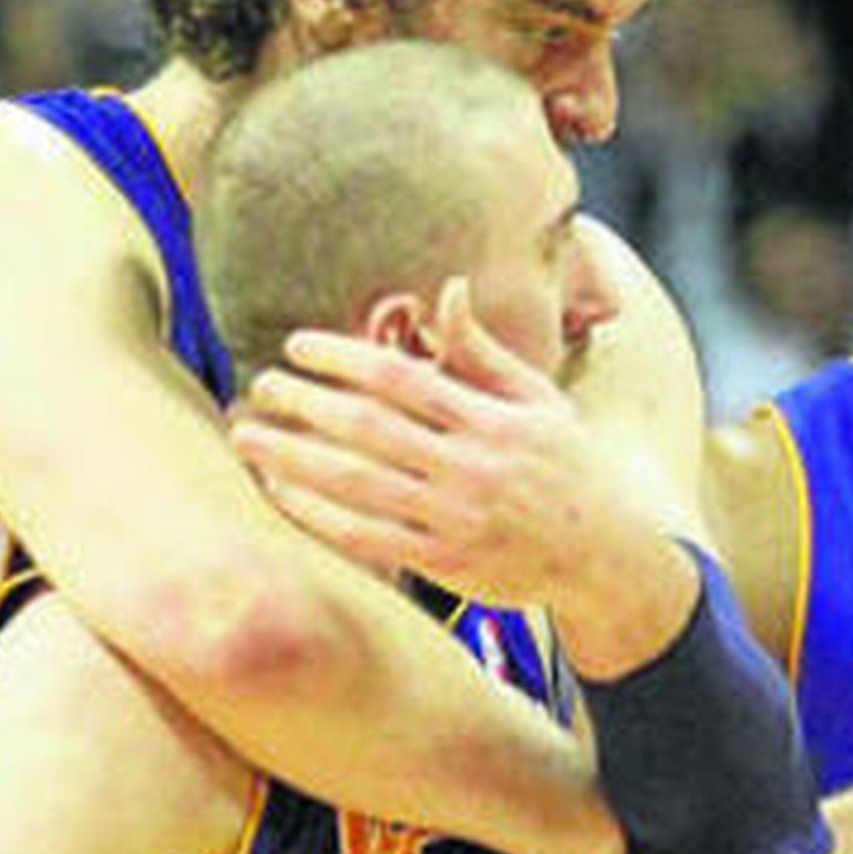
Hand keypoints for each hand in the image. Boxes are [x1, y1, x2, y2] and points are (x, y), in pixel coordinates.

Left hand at [231, 278, 621, 608]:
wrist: (605, 558)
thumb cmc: (568, 468)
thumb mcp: (540, 401)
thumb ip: (483, 351)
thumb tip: (446, 289)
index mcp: (492, 420)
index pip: (402, 377)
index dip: (343, 357)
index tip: (297, 346)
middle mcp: (470, 467)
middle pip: (368, 427)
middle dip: (305, 403)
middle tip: (260, 386)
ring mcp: (455, 519)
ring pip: (356, 484)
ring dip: (293, 458)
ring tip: (247, 437)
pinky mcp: (444, 564)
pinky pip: (366, 537)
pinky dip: (317, 515)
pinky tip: (280, 492)